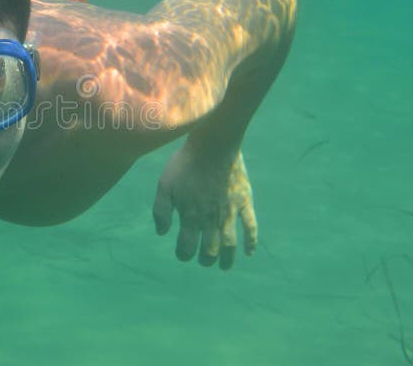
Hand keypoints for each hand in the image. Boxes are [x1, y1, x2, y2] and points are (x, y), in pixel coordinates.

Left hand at [153, 147, 257, 269]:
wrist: (212, 146)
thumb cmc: (185, 164)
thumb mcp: (164, 185)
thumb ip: (161, 211)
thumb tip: (162, 233)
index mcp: (190, 216)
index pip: (186, 247)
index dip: (183, 254)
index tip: (182, 254)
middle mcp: (210, 219)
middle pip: (209, 250)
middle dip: (205, 259)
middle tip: (204, 260)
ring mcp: (229, 212)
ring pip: (229, 244)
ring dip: (226, 259)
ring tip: (223, 266)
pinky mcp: (244, 202)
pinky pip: (251, 226)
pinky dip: (251, 242)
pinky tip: (249, 252)